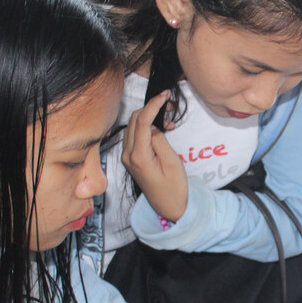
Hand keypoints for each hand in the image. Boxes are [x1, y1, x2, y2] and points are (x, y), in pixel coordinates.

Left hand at [122, 90, 187, 221]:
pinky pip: (135, 135)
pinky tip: (161, 130)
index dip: (153, 104)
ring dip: (149, 117)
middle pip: (135, 120)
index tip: (165, 95)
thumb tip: (154, 126)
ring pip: (133, 125)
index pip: (142, 121)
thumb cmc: (174, 188)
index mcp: (138, 156)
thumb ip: (160, 140)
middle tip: (170, 106)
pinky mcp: (130, 158)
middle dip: (151, 108)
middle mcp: (128, 155)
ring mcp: (127, 157)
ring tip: (169, 122)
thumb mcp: (172, 162)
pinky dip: (146, 126)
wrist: (168, 207)